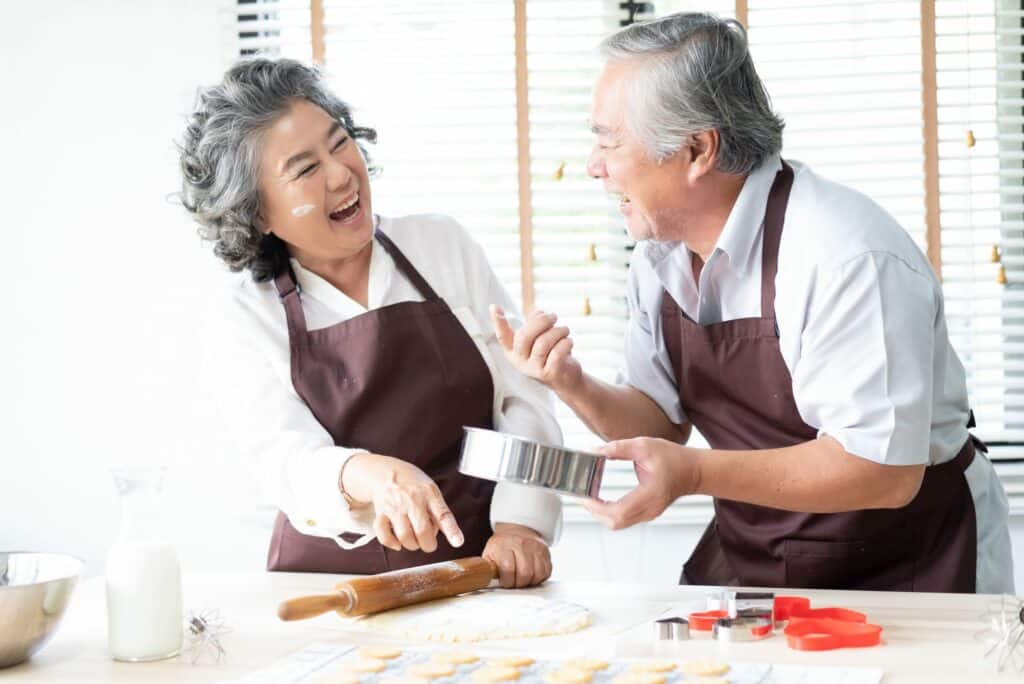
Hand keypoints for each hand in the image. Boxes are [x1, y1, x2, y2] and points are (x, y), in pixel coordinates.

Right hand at [341, 453, 463, 551]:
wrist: (385, 472)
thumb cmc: (412, 484)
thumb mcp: (431, 490)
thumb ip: (440, 512)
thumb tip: (449, 536)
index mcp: (429, 494)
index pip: (443, 514)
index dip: (451, 530)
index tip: (458, 542)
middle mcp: (412, 500)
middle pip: (423, 531)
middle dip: (428, 544)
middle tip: (429, 543)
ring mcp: (395, 507)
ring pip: (404, 536)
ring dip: (412, 545)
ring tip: (414, 540)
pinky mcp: (381, 513)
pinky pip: (384, 534)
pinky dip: (391, 543)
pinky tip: (397, 542)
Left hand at [482, 523, 551, 587]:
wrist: (516, 531)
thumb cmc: (501, 546)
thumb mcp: (489, 554)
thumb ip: (487, 567)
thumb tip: (482, 579)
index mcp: (504, 545)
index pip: (508, 569)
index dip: (506, 581)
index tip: (504, 582)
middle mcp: (521, 544)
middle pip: (525, 573)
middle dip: (518, 584)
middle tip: (514, 582)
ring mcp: (535, 547)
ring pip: (537, 574)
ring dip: (529, 582)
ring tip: (522, 579)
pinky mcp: (545, 552)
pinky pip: (547, 571)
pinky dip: (539, 577)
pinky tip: (532, 575)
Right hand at [490, 305, 582, 393]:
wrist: (566, 379)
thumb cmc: (551, 353)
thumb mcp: (539, 338)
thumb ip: (535, 324)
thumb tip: (537, 313)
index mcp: (513, 350)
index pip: (502, 336)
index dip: (498, 322)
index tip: (494, 307)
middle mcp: (520, 361)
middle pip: (524, 337)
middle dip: (541, 321)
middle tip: (553, 316)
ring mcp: (534, 369)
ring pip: (542, 344)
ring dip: (557, 331)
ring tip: (565, 329)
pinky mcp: (549, 374)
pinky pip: (557, 353)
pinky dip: (565, 343)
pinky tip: (569, 341)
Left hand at [582, 438, 700, 529]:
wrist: (694, 470)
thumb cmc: (674, 458)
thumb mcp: (644, 446)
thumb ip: (618, 448)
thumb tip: (596, 451)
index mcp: (651, 494)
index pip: (618, 511)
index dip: (597, 506)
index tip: (583, 495)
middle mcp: (650, 509)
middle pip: (615, 522)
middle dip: (594, 511)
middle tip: (581, 494)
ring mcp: (649, 514)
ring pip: (617, 524)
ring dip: (600, 513)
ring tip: (587, 496)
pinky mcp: (647, 513)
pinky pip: (623, 519)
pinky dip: (609, 512)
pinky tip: (600, 500)